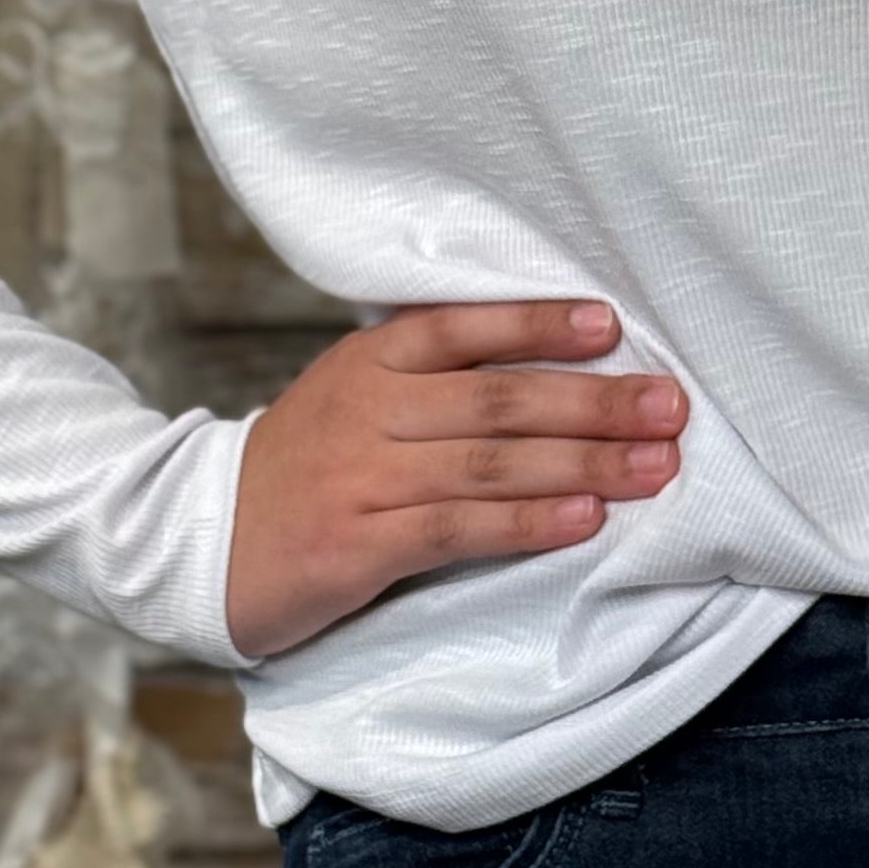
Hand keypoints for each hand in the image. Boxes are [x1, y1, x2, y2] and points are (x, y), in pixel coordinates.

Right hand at [228, 299, 684, 660]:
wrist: (199, 543)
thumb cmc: (301, 470)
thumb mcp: (350, 400)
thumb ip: (430, 381)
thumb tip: (547, 367)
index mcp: (368, 364)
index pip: (463, 327)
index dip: (538, 323)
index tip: (612, 325)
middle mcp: (368, 410)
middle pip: (497, 398)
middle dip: (594, 402)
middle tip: (669, 406)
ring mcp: (361, 477)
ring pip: (489, 462)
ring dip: (583, 463)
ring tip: (654, 466)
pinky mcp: (357, 545)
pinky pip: (458, 528)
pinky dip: (528, 522)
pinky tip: (584, 518)